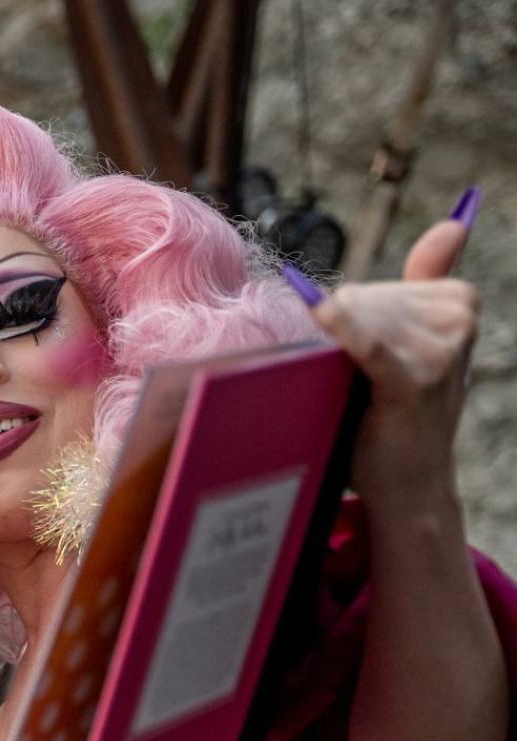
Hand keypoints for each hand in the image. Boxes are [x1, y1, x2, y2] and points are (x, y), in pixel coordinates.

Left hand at [302, 214, 476, 508]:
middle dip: (341, 345)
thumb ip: (432, 277)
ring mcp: (439, 349)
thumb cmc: (403, 410)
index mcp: (458, 302)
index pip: (368, 292)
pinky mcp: (412, 379)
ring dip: (338, 361)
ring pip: (354, 324)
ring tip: (364, 399)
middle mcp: (455, 319)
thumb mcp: (422, 340)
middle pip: (357, 303)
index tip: (370, 369)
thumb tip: (457, 220)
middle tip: (364, 393)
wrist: (410, 483)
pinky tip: (320, 310)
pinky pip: (368, 343)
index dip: (350, 331)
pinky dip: (342, 329)